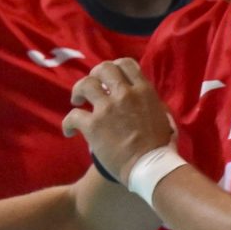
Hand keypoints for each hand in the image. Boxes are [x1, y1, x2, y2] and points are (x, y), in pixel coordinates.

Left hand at [60, 59, 175, 179]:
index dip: (115, 67)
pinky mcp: (93, 126)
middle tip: (92, 88)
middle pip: (103, 69)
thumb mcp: (162, 114)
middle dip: (94, 75)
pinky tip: (69, 131)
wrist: (149, 165)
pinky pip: (72, 116)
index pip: (126, 64)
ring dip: (78, 91)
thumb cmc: (160, 144)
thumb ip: (150, 101)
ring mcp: (107, 109)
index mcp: (143, 90)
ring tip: (77, 101)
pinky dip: (68, 124)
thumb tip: (142, 96)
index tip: (110, 78)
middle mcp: (124, 94)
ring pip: (85, 85)